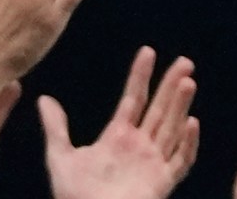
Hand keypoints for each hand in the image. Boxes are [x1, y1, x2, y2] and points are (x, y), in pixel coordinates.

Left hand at [39, 46, 199, 198]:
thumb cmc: (73, 195)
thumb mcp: (61, 157)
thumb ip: (56, 128)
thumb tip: (44, 99)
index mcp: (119, 136)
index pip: (134, 98)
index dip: (140, 75)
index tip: (148, 51)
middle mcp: (140, 145)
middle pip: (160, 109)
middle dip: (171, 85)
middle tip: (184, 61)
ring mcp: (153, 163)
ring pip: (172, 128)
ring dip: (180, 106)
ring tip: (187, 82)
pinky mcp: (162, 182)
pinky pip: (180, 160)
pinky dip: (188, 143)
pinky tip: (192, 123)